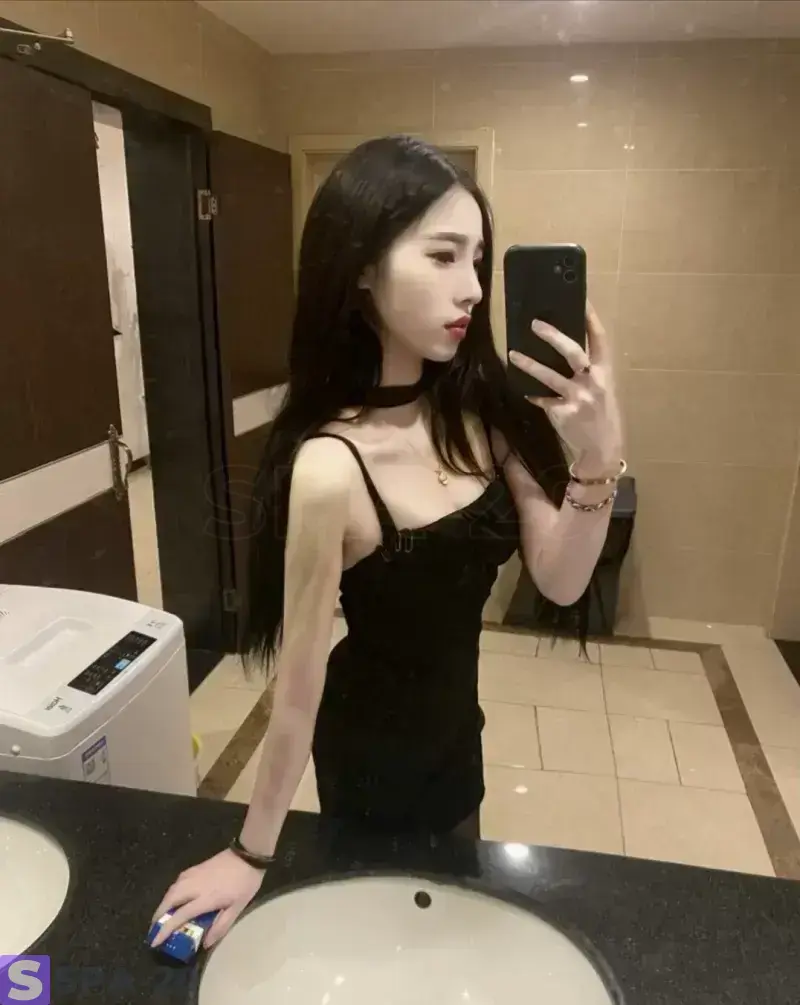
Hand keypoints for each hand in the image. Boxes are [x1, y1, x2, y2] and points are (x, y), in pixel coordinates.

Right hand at [149, 848, 264, 949]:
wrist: (248, 854)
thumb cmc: (244, 883)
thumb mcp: (238, 908)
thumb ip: (221, 926)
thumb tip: (205, 944)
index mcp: (205, 898)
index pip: (179, 916)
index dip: (165, 930)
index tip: (154, 941)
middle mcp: (194, 886)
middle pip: (169, 900)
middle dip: (158, 915)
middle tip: (155, 928)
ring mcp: (194, 874)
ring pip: (171, 889)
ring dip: (163, 903)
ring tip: (162, 915)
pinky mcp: (196, 867)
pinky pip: (177, 881)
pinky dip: (171, 892)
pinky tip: (174, 897)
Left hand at [508, 303, 622, 468]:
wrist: (603, 446)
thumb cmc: (600, 412)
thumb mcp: (602, 387)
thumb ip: (588, 369)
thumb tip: (562, 346)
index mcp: (605, 371)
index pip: (599, 338)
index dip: (590, 318)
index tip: (581, 299)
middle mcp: (594, 381)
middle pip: (573, 352)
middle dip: (553, 336)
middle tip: (535, 324)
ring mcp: (579, 398)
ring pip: (550, 377)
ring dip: (530, 365)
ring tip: (513, 354)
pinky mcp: (564, 413)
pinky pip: (543, 400)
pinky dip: (533, 395)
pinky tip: (523, 389)